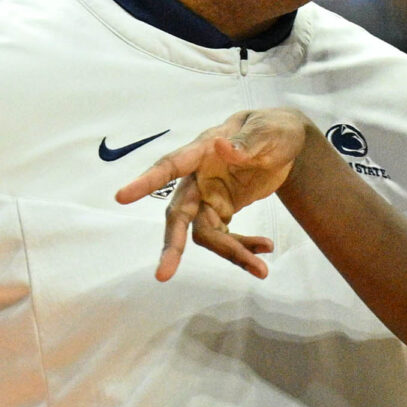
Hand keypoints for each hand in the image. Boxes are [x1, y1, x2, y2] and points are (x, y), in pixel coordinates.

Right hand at [114, 108, 314, 280]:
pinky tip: (264, 249)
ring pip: (205, 234)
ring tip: (261, 269)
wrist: (284, 143)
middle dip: (173, 244)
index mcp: (203, 152)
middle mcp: (199, 178)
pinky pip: (225, 238)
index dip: (146, 181)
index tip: (122, 197)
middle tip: (163, 275)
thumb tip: (221, 147)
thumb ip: (247, 142)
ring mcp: (209, 197)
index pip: (171, 166)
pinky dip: (244, 248)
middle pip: (179, 214)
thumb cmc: (273, 130)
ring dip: (231, 254)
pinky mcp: (222, 211)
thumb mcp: (268, 133)